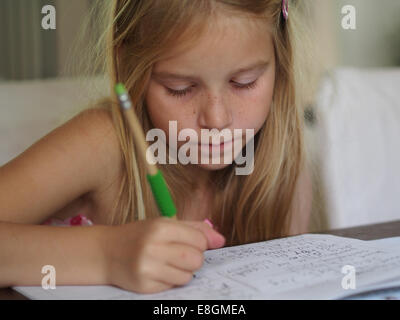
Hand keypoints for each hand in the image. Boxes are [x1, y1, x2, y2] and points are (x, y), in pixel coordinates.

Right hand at [102, 217, 224, 293]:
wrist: (107, 252)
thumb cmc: (140, 235)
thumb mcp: (164, 224)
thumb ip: (195, 229)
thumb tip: (221, 240)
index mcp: (160, 227)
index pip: (199, 240)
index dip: (200, 243)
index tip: (190, 242)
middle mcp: (153, 247)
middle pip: (196, 260)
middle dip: (194, 258)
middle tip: (180, 254)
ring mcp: (147, 269)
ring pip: (187, 276)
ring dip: (183, 271)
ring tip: (168, 262)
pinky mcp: (144, 286)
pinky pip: (173, 286)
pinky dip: (170, 280)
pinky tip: (157, 271)